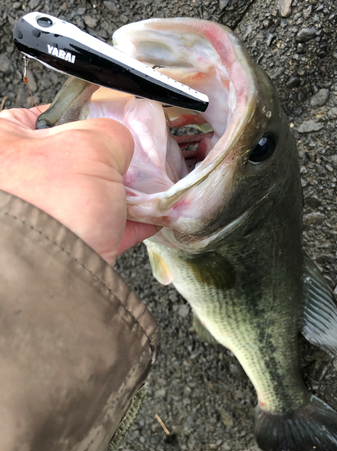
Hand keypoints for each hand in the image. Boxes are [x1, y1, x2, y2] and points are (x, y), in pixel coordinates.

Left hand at [0, 106, 156, 264]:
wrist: (57, 271)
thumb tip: (121, 143)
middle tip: (129, 162)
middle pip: (72, 161)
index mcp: (3, 144)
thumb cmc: (54, 204)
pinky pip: (100, 228)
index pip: (45, 117)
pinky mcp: (63, 245)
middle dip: (108, 163)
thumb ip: (111, 133)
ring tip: (145, 190)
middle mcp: (14, 182)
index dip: (84, 118)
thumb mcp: (91, 145)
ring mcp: (40, 216)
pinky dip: (125, 224)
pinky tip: (147, 218)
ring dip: (120, 195)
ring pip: (88, 197)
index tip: (110, 125)